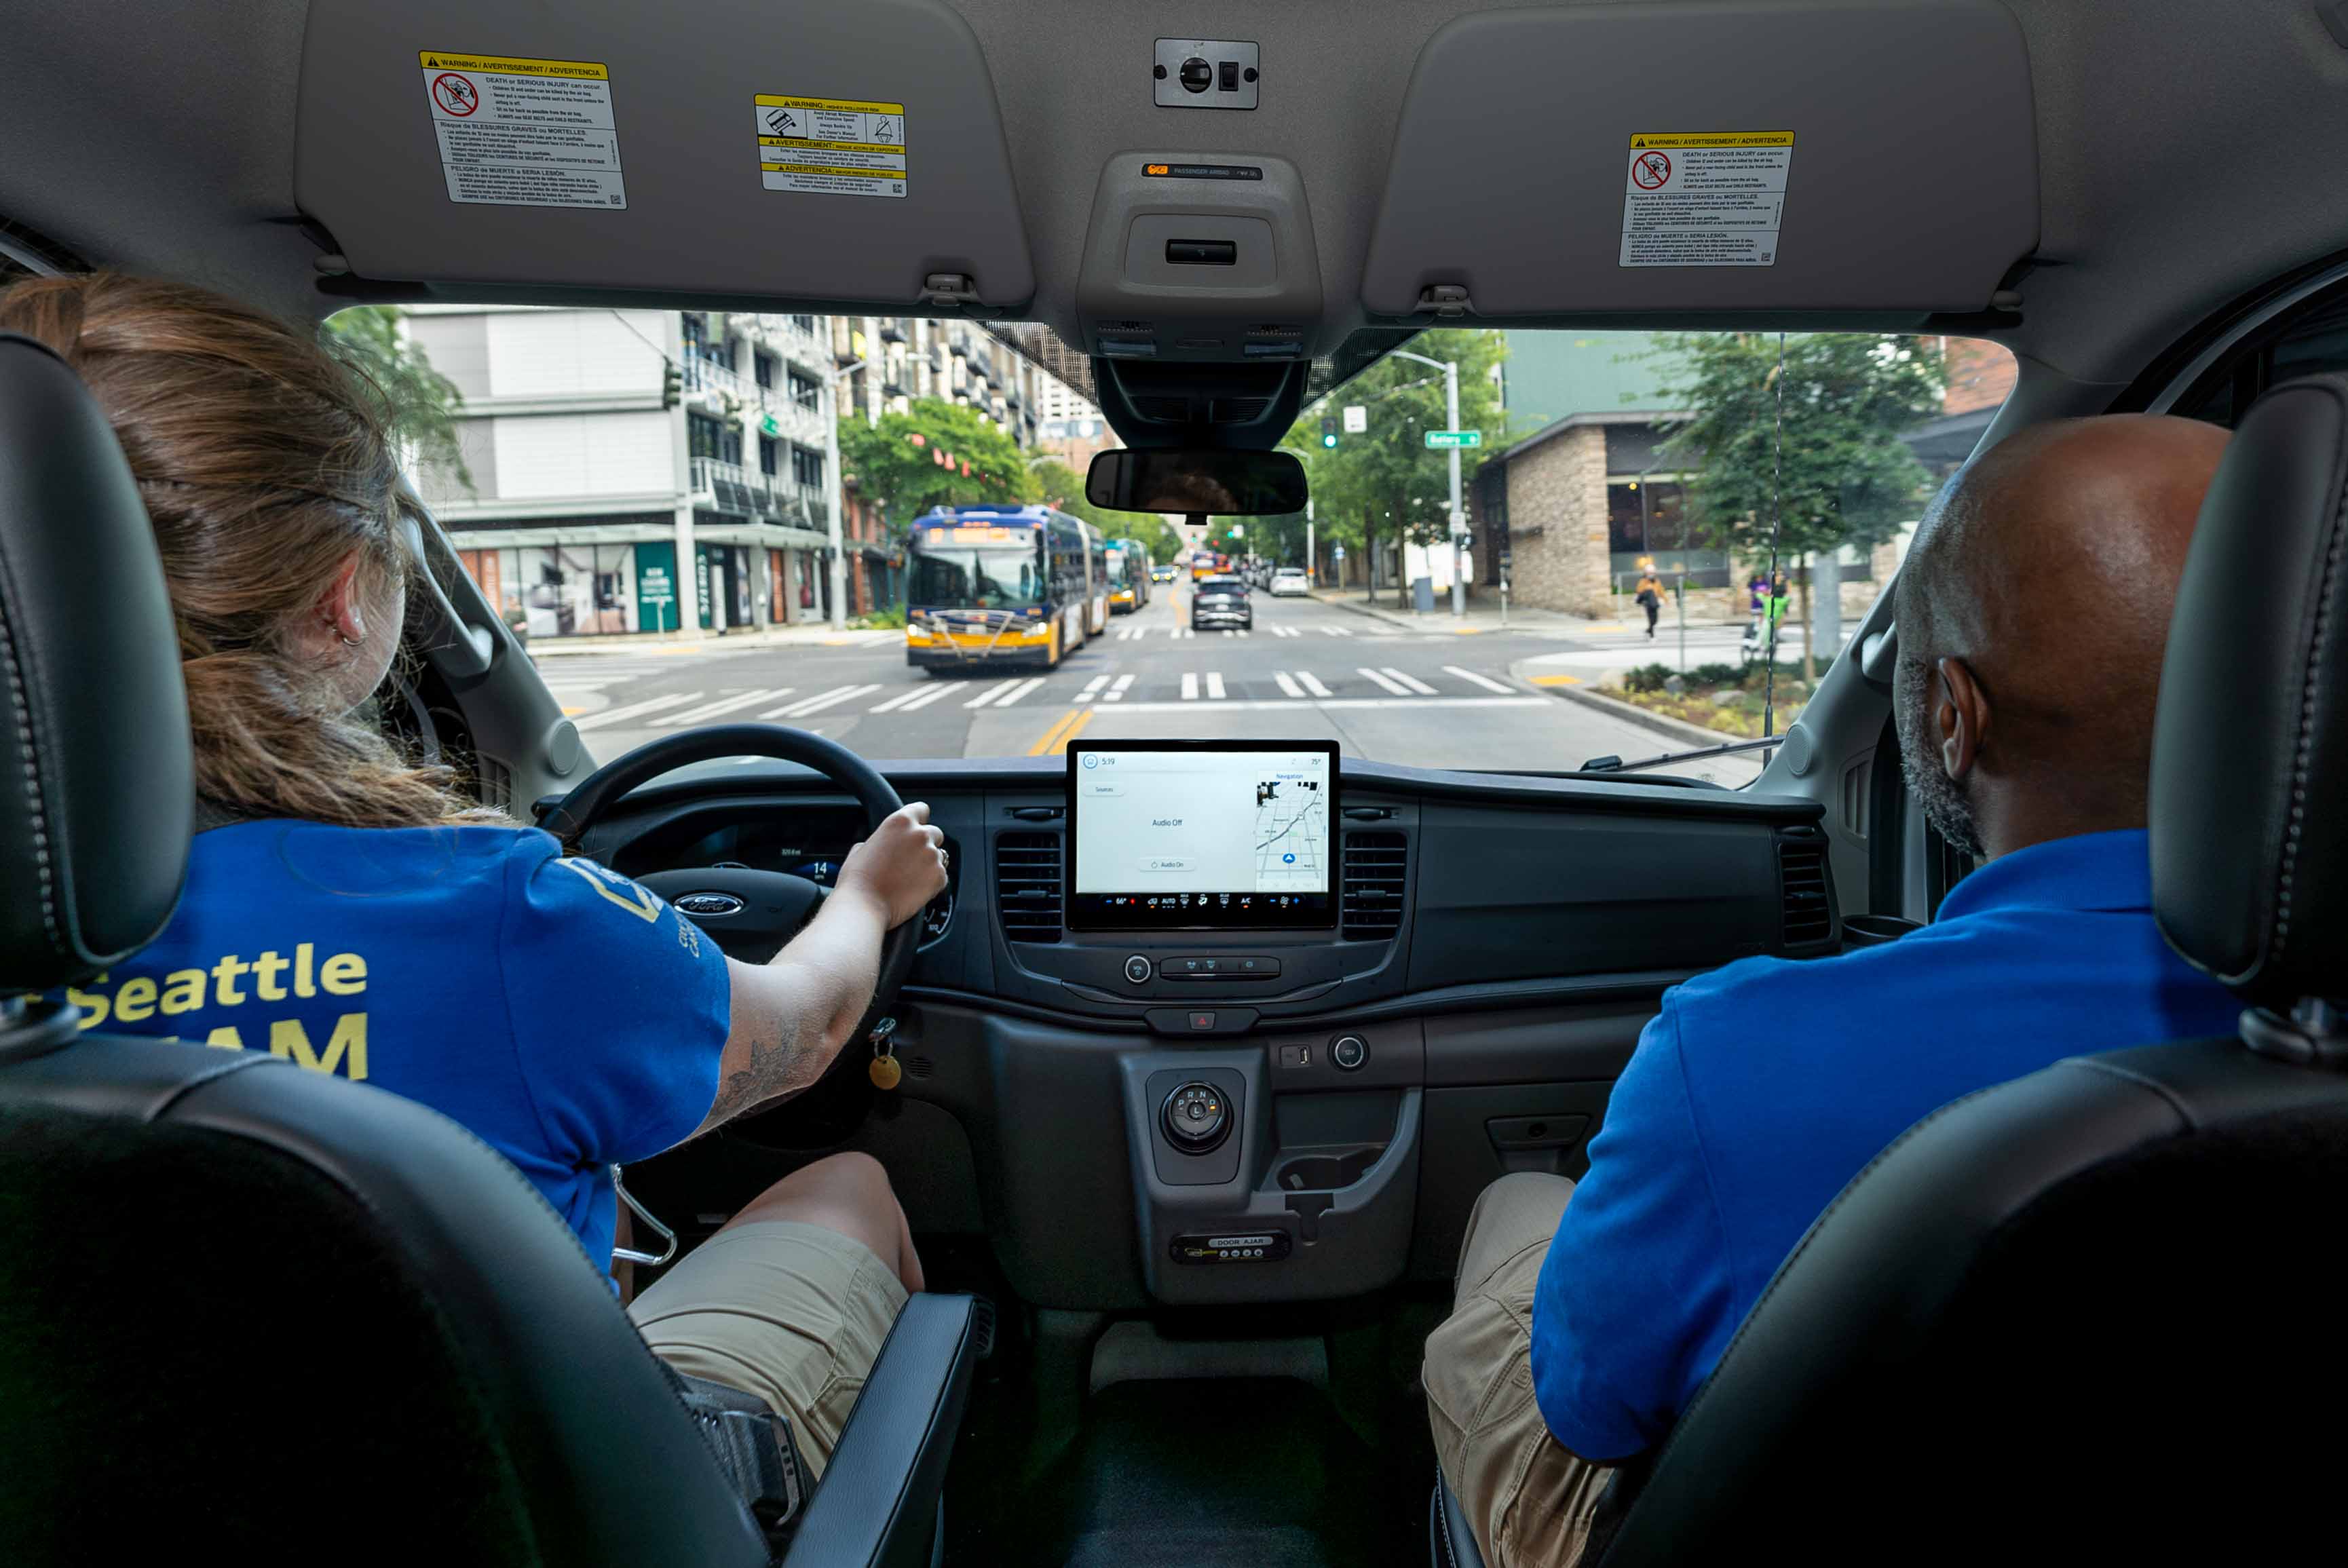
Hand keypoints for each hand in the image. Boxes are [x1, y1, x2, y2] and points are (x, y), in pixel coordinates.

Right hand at [834, 802, 948, 927]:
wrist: (864, 905)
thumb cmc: (858, 879)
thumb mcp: (861, 848)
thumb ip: (879, 839)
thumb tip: (882, 844)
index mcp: (900, 821)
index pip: (921, 809)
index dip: (919, 819)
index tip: (918, 826)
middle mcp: (919, 835)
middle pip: (935, 833)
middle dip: (926, 844)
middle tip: (911, 860)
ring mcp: (932, 855)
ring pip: (940, 855)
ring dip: (929, 863)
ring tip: (910, 877)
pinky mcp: (939, 877)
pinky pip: (942, 876)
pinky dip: (933, 882)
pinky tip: (915, 888)